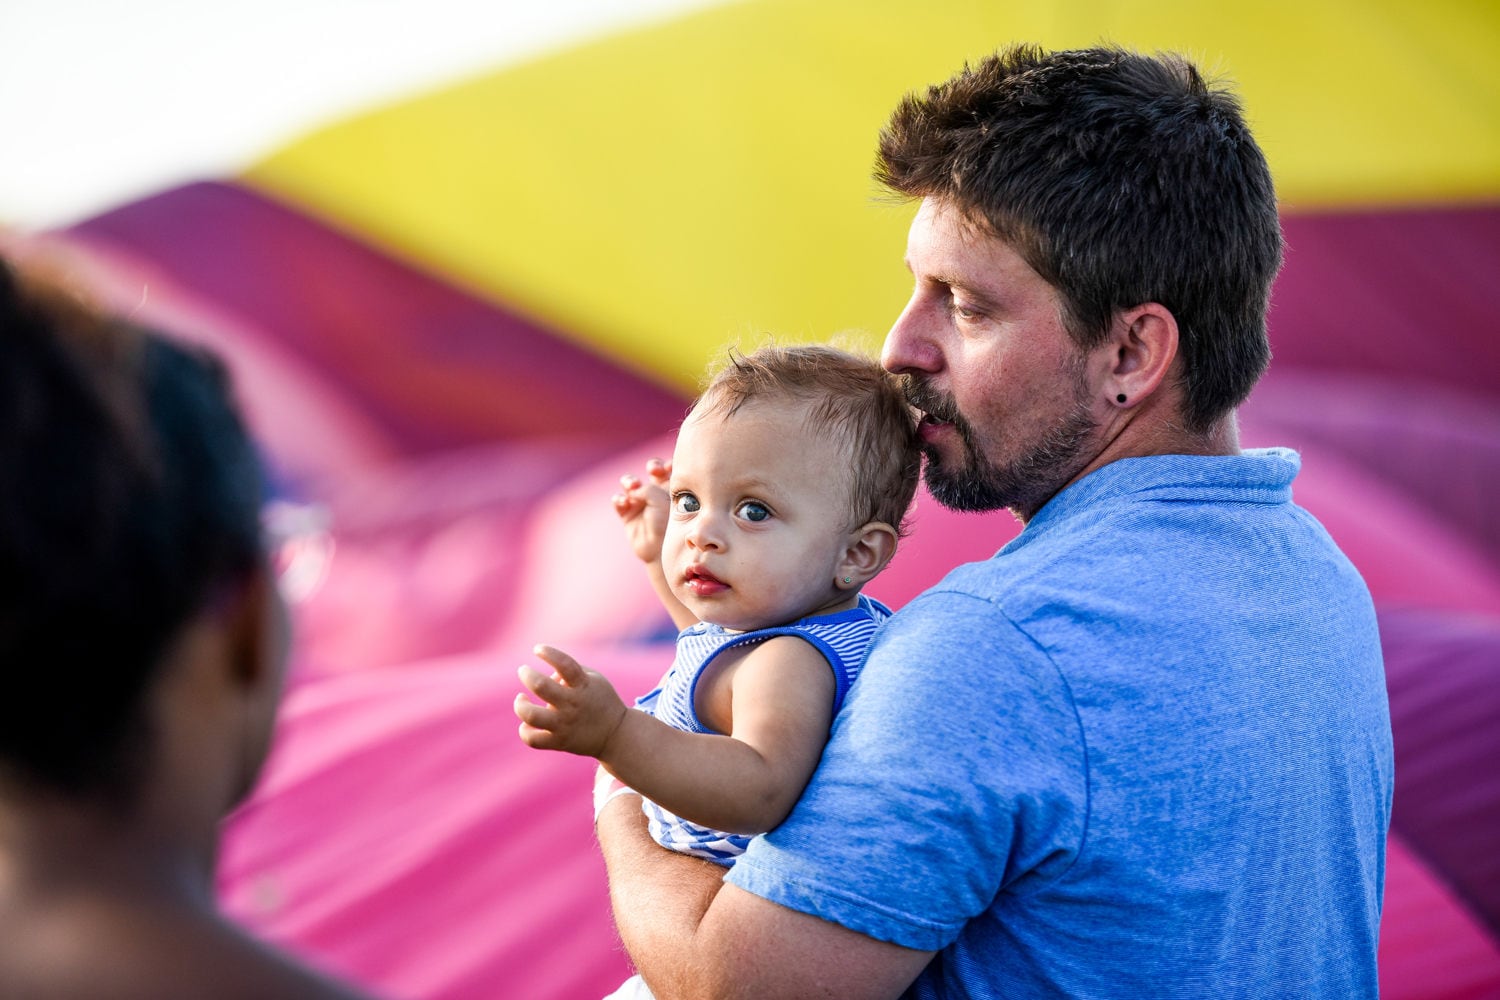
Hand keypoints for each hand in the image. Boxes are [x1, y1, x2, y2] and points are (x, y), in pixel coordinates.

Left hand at [515, 644, 628, 758]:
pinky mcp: (559, 742)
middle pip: (540, 686)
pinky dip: (524, 731)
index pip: (565, 664)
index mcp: (583, 685)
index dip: (548, 653)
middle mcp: (572, 704)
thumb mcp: (593, 679)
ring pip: (531, 716)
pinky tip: (526, 724)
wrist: (616, 735)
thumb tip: (546, 676)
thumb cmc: (601, 701)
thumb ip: (569, 670)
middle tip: (523, 670)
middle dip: (526, 674)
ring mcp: (565, 725)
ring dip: (520, 705)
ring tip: (521, 699)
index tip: (537, 649)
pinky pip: (533, 740)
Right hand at [612, 458, 671, 564]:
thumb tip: (634, 488)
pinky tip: (624, 502)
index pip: (671, 468)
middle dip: (653, 466)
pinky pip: (618, 501)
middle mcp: (658, 492)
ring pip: (630, 482)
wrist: (660, 552)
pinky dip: (619, 499)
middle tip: (654, 470)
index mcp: (673, 488)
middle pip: (653, 469)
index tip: (669, 467)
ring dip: (629, 480)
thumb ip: (650, 489)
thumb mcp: (663, 502)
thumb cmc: (668, 525)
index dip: (668, 463)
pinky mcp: (627, 513)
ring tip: (632, 486)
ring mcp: (641, 502)